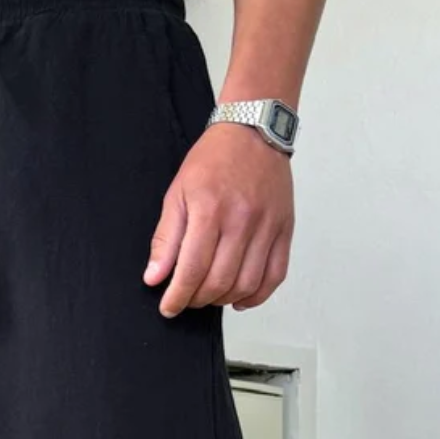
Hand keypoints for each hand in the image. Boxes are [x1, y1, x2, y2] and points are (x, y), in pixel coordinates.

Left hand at [144, 124, 294, 316]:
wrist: (253, 131)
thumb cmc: (214, 159)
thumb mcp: (177, 193)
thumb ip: (166, 239)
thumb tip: (155, 277)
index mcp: (210, 209)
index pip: (192, 269)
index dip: (178, 296)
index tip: (169, 307)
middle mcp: (242, 220)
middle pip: (220, 282)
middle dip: (198, 300)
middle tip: (187, 299)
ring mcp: (267, 226)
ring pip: (247, 284)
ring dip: (224, 300)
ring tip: (210, 295)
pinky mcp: (284, 229)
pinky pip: (275, 275)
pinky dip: (256, 296)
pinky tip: (239, 297)